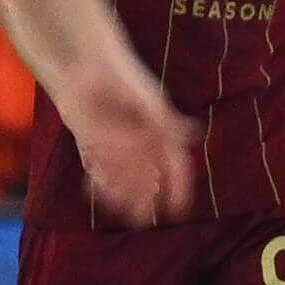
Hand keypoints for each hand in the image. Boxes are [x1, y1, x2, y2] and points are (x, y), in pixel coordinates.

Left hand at [64, 51, 199, 225]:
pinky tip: (91, 188)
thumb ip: (169, 121)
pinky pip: (98, 171)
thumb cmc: (124, 78)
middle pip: (149, 179)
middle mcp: (141, 144)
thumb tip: (198, 134)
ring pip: (124, 180)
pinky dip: (96, 182)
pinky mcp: (93, 147)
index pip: (177, 166)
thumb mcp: (149, 100)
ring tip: (118, 206)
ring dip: (122, 195)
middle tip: (142, 218)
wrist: (86, 66)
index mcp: (161, 133)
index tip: (179, 209)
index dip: (179, 188)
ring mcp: (117, 147)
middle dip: (146, 199)